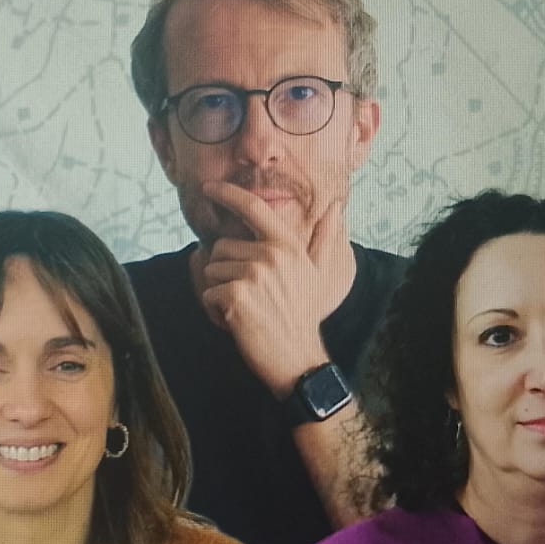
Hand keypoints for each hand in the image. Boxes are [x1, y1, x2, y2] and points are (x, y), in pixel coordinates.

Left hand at [197, 183, 351, 396]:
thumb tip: (336, 207)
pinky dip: (214, 309)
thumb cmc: (304, 315)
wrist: (297, 356)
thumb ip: (323, 238)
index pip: (253, 208)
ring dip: (219, 290)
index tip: (209, 186)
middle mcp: (270, 255)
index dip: (227, 193)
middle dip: (225, 270)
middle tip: (246, 294)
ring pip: (212, 271)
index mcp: (286, 245)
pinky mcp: (236, 297)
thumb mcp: (318, 272)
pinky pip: (208, 293)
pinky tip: (235, 320)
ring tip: (244, 308)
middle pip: (221, 247)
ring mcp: (253, 275)